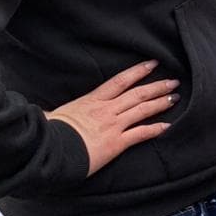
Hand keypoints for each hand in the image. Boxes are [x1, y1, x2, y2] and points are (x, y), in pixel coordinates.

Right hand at [46, 61, 177, 176]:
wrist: (49, 152)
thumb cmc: (48, 134)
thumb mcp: (52, 116)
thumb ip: (53, 112)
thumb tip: (41, 113)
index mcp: (92, 101)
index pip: (120, 81)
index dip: (138, 71)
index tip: (153, 64)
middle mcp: (106, 110)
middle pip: (137, 93)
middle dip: (158, 86)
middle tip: (174, 82)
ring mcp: (113, 126)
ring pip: (142, 110)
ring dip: (160, 103)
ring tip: (174, 98)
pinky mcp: (116, 144)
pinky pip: (140, 134)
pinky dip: (155, 129)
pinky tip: (168, 126)